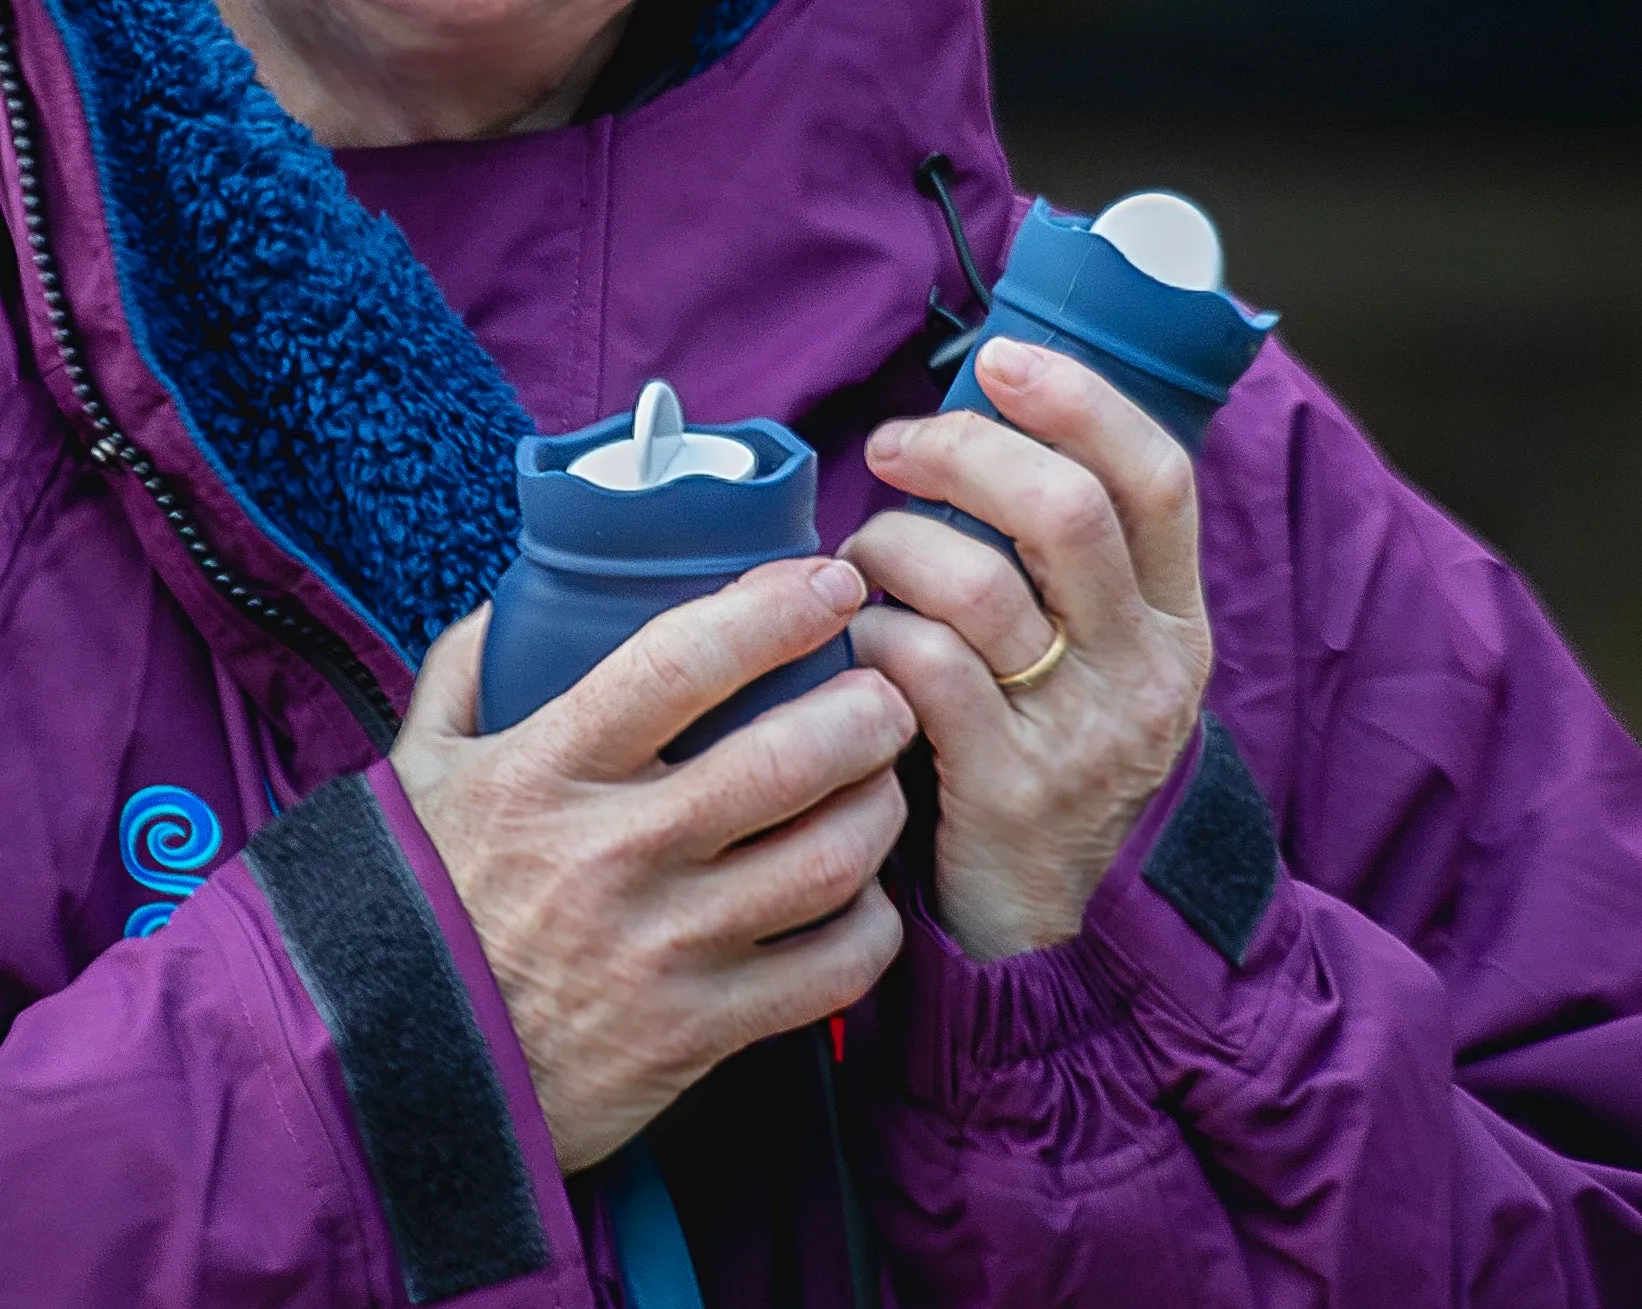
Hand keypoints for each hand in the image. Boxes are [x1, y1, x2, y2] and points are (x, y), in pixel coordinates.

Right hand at [390, 559, 912, 1172]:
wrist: (379, 1069)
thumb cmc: (410, 906)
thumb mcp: (415, 772)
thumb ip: (464, 673)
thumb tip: (518, 601)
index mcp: (544, 772)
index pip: (680, 663)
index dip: (775, 611)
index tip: (831, 583)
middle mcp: (612, 854)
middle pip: (788, 759)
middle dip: (867, 712)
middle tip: (886, 694)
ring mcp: (660, 948)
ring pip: (829, 859)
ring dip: (880, 808)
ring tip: (883, 783)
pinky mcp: (694, 1032)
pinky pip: (831, 968)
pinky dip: (871, 925)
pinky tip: (862, 897)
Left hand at [842, 339, 1211, 961]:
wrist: (1061, 927)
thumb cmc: (1048, 764)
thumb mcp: (1096, 668)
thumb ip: (1059, 574)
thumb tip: (966, 444)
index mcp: (1175, 622)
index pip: (1158, 477)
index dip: (1079, 401)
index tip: (998, 362)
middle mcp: (1145, 670)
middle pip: (1064, 510)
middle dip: (960, 454)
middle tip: (891, 448)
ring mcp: (1081, 733)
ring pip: (976, 586)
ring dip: (889, 549)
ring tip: (856, 564)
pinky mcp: (1008, 790)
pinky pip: (920, 670)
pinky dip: (869, 636)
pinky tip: (856, 648)